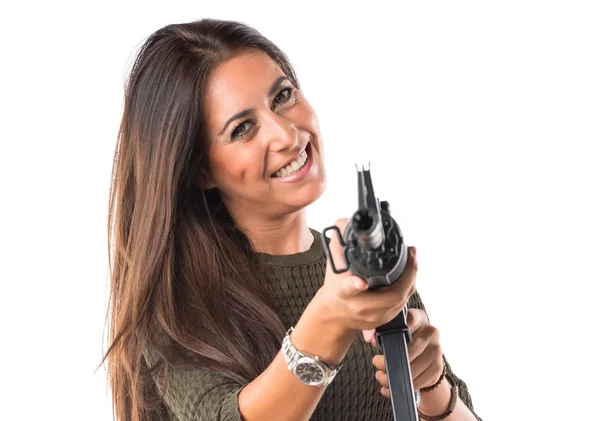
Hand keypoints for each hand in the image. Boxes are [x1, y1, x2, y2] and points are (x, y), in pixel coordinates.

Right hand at [314, 218, 417, 332]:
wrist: (335, 313)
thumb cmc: (335, 285)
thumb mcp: (333, 261)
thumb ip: (339, 240)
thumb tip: (347, 222)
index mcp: (342, 292)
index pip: (347, 289)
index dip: (354, 285)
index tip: (360, 282)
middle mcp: (358, 306)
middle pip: (389, 296)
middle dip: (406, 274)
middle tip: (411, 254)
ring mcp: (373, 316)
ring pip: (400, 299)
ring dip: (411, 278)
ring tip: (413, 259)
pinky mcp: (384, 321)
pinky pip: (403, 303)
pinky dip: (408, 286)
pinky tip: (410, 274)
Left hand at [363, 308, 443, 397]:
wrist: (423, 350)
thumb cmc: (402, 337)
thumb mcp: (391, 328)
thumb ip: (376, 329)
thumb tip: (370, 339)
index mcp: (418, 318)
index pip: (412, 319)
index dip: (401, 327)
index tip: (390, 335)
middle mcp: (430, 332)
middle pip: (409, 351)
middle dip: (389, 362)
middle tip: (377, 365)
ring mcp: (436, 350)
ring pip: (413, 370)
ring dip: (394, 378)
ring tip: (381, 377)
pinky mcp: (438, 367)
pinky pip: (419, 382)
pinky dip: (403, 387)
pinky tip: (391, 388)